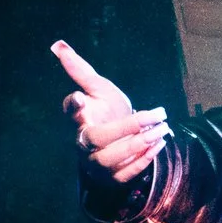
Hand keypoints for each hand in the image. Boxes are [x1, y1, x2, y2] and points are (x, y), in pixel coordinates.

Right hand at [56, 41, 167, 184]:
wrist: (118, 140)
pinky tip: (160, 143)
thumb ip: (80, 70)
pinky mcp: (111, 177)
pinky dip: (143, 160)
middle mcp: (82, 142)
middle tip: (156, 114)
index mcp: (79, 118)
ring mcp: (96, 162)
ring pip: (110, 159)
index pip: (71, 112)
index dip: (73, 106)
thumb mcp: (98, 88)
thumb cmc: (106, 111)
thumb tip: (59, 45)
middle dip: (127, 127)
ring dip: (138, 144)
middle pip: (96, 138)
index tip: (79, 97)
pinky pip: (124, 174)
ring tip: (162, 129)